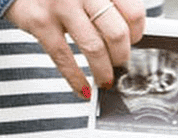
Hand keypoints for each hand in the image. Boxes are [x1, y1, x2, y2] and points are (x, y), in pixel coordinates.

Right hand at [5, 0, 145, 97]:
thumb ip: (106, 1)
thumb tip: (129, 33)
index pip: (134, 13)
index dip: (137, 33)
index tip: (132, 41)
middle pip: (118, 34)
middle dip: (121, 56)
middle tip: (118, 62)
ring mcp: (60, 5)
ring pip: (95, 49)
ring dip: (104, 72)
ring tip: (105, 78)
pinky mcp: (39, 21)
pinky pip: (65, 59)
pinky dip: (77, 80)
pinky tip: (83, 89)